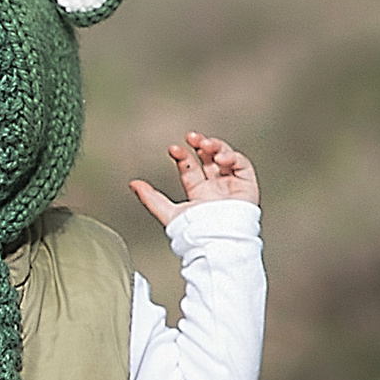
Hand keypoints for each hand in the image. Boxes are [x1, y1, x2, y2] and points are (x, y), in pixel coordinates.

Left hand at [129, 131, 258, 226]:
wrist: (218, 242)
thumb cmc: (195, 233)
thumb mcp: (168, 213)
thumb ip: (151, 199)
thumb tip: (133, 184)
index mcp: (198, 194)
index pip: (189, 169)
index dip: (182, 156)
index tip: (172, 149)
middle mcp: (215, 188)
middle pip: (208, 159)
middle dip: (200, 144)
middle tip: (191, 137)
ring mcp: (231, 186)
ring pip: (225, 157)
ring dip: (215, 146)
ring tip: (204, 144)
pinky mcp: (247, 186)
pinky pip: (242, 165)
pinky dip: (232, 156)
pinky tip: (220, 157)